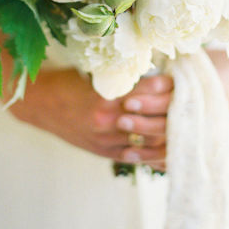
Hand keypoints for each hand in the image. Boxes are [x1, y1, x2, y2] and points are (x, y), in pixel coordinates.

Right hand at [3, 63, 172, 165]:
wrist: (40, 104)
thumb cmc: (67, 82)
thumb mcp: (94, 75)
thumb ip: (122, 79)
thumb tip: (153, 73)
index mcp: (106, 99)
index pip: (146, 95)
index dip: (165, 87)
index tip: (178, 78)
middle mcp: (107, 122)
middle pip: (152, 122)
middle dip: (172, 112)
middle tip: (188, 101)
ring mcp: (106, 140)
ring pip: (148, 142)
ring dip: (168, 134)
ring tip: (186, 124)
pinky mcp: (103, 152)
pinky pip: (136, 156)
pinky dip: (154, 153)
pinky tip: (169, 149)